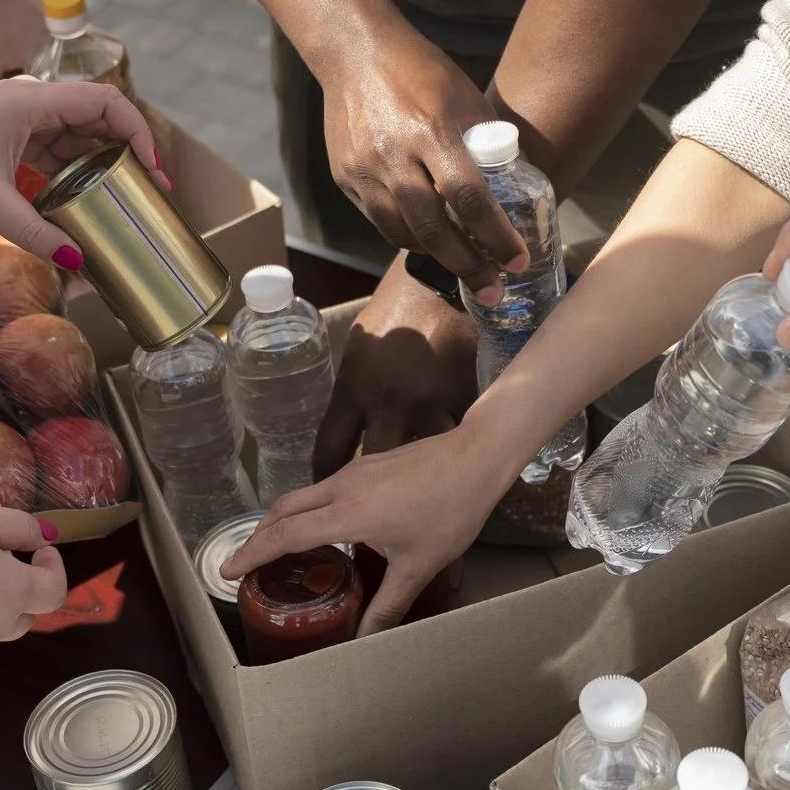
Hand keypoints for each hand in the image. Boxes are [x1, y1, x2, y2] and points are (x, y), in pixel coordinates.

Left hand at [0, 75, 168, 269]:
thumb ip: (34, 230)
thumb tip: (77, 262)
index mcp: (36, 101)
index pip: (108, 102)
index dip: (138, 131)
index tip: (152, 169)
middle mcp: (36, 103)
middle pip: (99, 120)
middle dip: (127, 153)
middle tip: (148, 192)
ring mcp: (24, 119)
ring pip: (78, 138)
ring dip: (100, 167)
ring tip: (121, 201)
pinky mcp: (12, 137)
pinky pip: (55, 152)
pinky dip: (72, 175)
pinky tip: (80, 203)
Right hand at [223, 427, 501, 634]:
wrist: (477, 456)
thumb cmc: (450, 512)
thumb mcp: (418, 566)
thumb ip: (387, 605)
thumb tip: (363, 640)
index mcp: (346, 514)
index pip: (284, 536)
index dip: (252, 554)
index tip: (228, 570)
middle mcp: (340, 488)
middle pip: (283, 510)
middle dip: (258, 536)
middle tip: (246, 563)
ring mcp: (353, 471)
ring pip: (302, 495)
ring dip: (281, 519)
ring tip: (277, 546)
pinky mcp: (367, 463)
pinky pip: (323, 488)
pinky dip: (307, 507)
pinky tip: (323, 525)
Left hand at [312, 260, 478, 476]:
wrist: (443, 281)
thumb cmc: (395, 312)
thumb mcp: (360, 351)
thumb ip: (354, 395)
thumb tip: (349, 439)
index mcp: (354, 387)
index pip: (328, 453)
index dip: (324, 478)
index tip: (326, 491)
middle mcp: (388, 402)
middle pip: (371, 472)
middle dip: (366, 493)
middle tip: (367, 507)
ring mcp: (430, 403)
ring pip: (421, 468)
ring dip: (416, 480)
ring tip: (414, 494)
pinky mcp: (465, 401)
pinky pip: (455, 442)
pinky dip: (451, 454)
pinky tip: (450, 464)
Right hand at [317, 30, 526, 297]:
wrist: (356, 54)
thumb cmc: (423, 72)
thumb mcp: (466, 98)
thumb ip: (487, 144)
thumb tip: (516, 188)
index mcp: (432, 130)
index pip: (469, 199)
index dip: (496, 236)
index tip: (517, 261)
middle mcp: (394, 155)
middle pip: (433, 229)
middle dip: (467, 266)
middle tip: (492, 290)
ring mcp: (364, 169)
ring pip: (402, 233)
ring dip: (437, 256)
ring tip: (464, 267)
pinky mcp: (345, 178)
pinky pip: (380, 220)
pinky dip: (407, 235)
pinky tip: (428, 239)